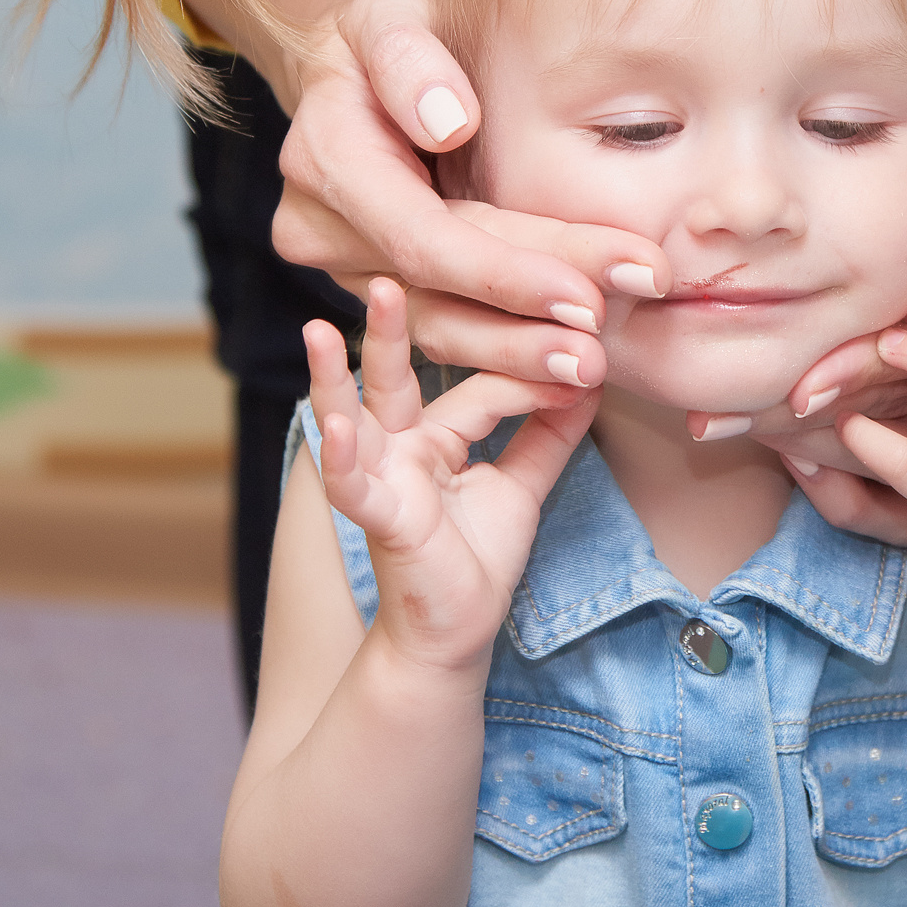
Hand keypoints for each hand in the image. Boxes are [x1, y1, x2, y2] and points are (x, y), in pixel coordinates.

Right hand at [275, 0, 668, 386]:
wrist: (369, 47)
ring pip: (437, 327)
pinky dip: (504, 355)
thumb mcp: (394, 4)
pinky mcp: (383, 285)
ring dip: (516, 355)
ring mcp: (348, 264)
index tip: (586, 291)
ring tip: (591, 370)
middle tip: (607, 344)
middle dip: (530, 316)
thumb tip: (449, 124)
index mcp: (325, 156)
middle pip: (439, 288)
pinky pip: (442, 330)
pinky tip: (566, 377)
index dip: (504, 273)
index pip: (422, 235)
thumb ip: (409, 57)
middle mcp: (322, 226)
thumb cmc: (400, 15)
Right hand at [308, 279, 598, 673]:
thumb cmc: (477, 560)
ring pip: (353, 417)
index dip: (523, 367)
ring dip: (333, 376)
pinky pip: (352, 485)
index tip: (580, 349)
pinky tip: (330, 427)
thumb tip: (589, 376)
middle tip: (387, 271)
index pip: (476, 383)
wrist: (456, 635)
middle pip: (393, 375)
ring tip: (317, 333)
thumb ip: (549, 432)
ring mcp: (380, 479)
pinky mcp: (377, 519)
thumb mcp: (523, 483)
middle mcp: (397, 446)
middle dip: (391, 327)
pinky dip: (339, 457)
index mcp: (432, 433)